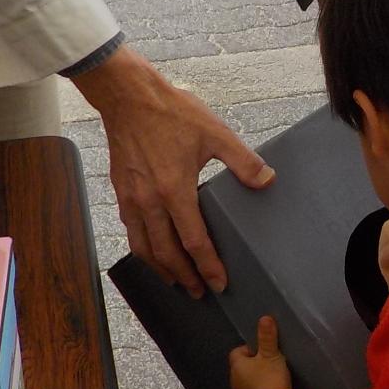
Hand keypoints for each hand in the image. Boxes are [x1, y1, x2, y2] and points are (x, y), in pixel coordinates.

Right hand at [71, 46, 273, 297]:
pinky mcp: (121, 192)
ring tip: (176, 281)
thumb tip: (267, 180)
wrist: (128, 97)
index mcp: (174, 190)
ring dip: (161, 269)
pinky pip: (131, 231)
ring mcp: (131, 199)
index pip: (193, 241)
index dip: (207, 265)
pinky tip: (153, 251)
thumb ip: (243, 161)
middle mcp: (149, 202)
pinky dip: (143, 249)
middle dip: (185, 277)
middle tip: (200, 292)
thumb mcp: (215, 133)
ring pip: (143, 248)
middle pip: (166, 254)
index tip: (219, 283)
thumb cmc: (171, 113)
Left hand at [228, 315, 292, 388]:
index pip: (236, 352)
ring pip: (246, 385)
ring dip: (255, 382)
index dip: (249, 349)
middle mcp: (234, 383)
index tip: (263, 351)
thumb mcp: (271, 355)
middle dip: (253, 366)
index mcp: (237, 367)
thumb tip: (264, 317)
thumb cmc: (271, 379)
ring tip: (272, 380)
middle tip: (270, 365)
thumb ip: (267, 336)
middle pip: (241, 369)